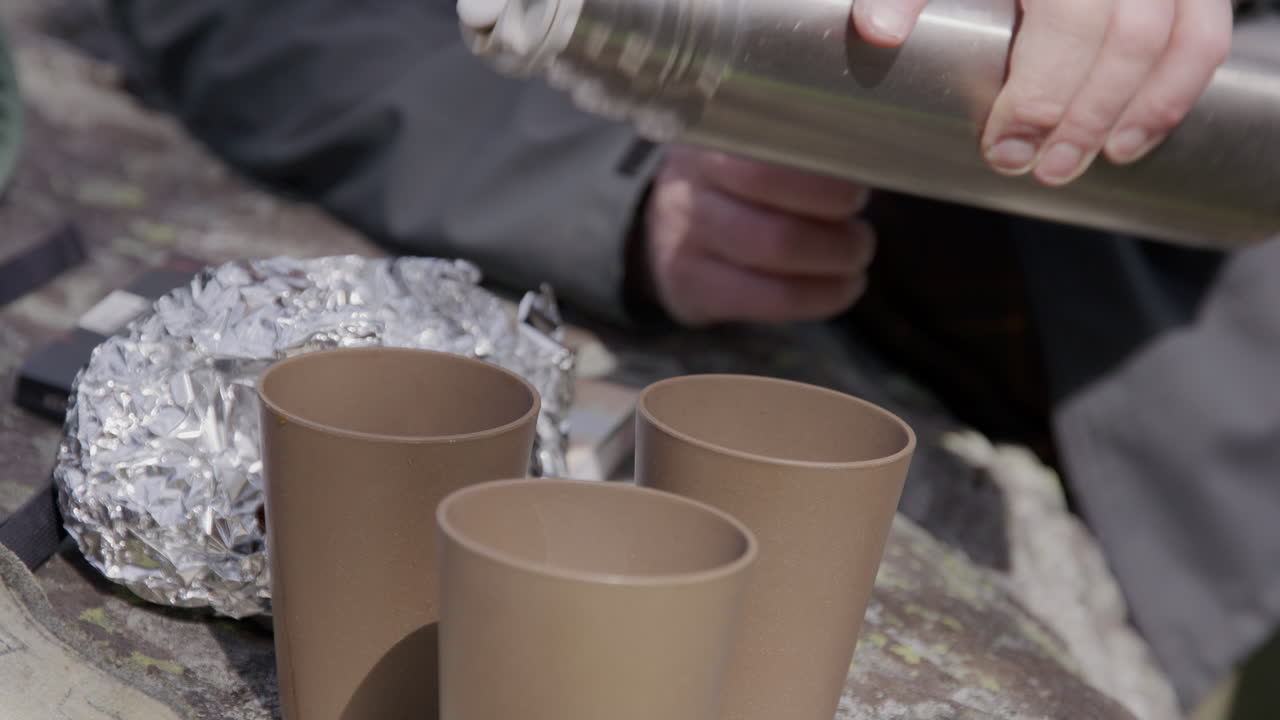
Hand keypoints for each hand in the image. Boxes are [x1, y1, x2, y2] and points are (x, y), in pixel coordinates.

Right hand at [640, 147, 875, 326]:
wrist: (671, 224)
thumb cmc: (740, 176)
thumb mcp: (756, 141)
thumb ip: (806, 137)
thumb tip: (880, 149)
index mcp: (710, 137)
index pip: (769, 160)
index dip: (825, 182)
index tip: (858, 188)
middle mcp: (687, 186)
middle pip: (774, 213)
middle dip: (836, 231)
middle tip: (862, 231)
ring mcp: (683, 240)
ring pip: (773, 254)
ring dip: (834, 259)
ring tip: (855, 253)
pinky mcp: (692, 286)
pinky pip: (768, 300)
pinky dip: (820, 296)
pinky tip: (842, 286)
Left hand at [851, 0, 1232, 184]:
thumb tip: (875, 30)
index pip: (1066, 19)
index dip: (1040, 93)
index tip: (1004, 147)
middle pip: (1121, 34)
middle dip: (1080, 115)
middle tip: (1038, 168)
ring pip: (1170, 36)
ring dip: (1130, 112)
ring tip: (1079, 163)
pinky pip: (1203, 34)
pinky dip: (1176, 91)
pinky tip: (1134, 139)